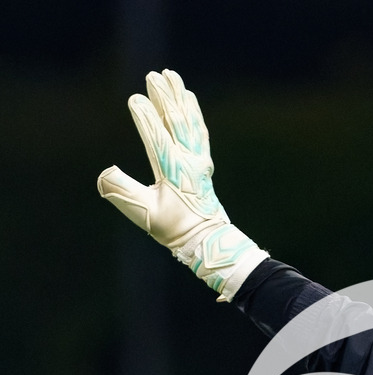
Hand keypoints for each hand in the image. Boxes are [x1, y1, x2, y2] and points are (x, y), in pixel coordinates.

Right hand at [97, 69, 266, 299]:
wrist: (207, 240)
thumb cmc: (175, 229)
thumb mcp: (146, 215)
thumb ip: (124, 193)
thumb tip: (104, 173)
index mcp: (173, 173)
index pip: (158, 139)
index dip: (146, 119)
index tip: (135, 98)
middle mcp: (189, 162)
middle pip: (176, 123)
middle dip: (164, 98)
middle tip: (153, 76)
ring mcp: (199, 161)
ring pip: (189, 123)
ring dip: (180, 98)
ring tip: (172, 76)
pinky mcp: (203, 163)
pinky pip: (199, 132)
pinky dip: (194, 113)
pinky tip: (190, 99)